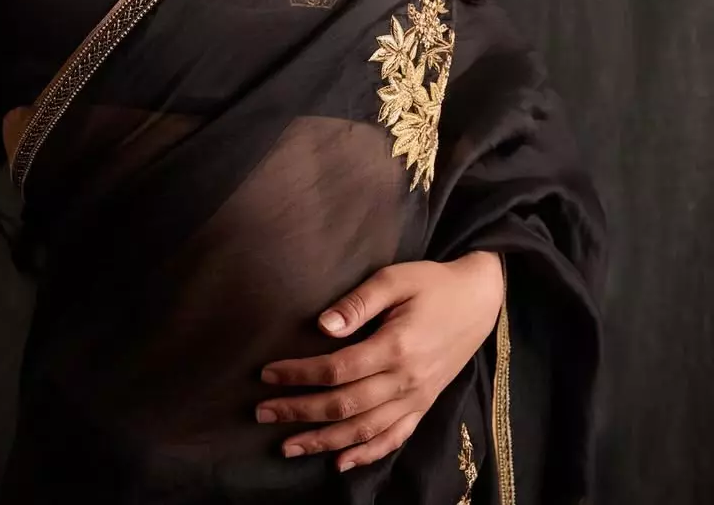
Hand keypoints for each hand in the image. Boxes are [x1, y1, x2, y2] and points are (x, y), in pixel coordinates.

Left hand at [254, 252, 503, 472]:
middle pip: (344, 406)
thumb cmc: (431, 283)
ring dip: (324, 442)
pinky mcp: (424, 406)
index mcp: (396, 347)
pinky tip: (340, 463)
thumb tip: (323, 325)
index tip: (267, 374)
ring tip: (288, 446)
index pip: (337, 370)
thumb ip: (359, 302)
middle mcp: (406, 381)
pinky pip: (393, 439)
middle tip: (262, 413)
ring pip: (365, 431)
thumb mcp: (395, 278)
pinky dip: (366, 455)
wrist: (478, 301)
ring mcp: (416, 399)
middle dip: (300, 412)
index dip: (300, 374)